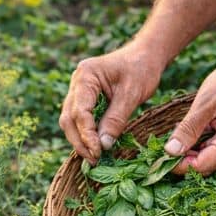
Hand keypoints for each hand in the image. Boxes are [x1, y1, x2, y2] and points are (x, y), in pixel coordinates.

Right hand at [59, 43, 162, 163]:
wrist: (146, 55)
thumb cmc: (141, 69)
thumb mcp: (132, 94)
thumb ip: (116, 119)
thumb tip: (103, 145)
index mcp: (86, 75)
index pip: (80, 111)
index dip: (87, 135)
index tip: (98, 152)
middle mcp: (76, 82)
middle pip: (69, 118)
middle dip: (79, 141)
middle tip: (93, 160)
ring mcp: (78, 90)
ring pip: (70, 121)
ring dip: (80, 140)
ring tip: (94, 158)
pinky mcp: (84, 98)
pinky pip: (79, 119)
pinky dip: (85, 134)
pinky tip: (94, 147)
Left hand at [166, 50, 215, 174]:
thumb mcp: (206, 103)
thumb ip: (188, 129)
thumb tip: (170, 151)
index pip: (201, 167)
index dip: (179, 164)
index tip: (161, 154)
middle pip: (205, 167)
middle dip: (184, 159)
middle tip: (168, 140)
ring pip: (209, 161)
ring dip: (192, 152)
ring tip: (182, 132)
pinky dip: (202, 146)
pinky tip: (195, 131)